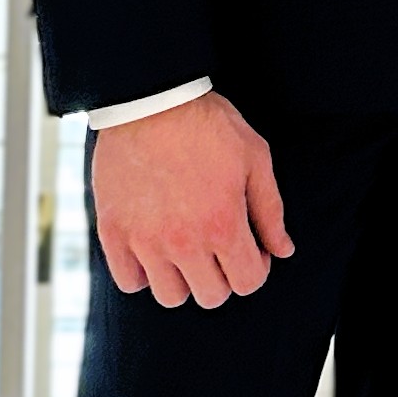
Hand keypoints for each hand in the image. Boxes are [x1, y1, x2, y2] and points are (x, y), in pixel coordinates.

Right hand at [91, 90, 294, 309]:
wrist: (152, 100)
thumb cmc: (209, 125)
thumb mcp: (255, 158)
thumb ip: (270, 210)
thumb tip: (283, 251)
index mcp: (223, 224)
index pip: (248, 283)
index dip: (257, 268)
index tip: (251, 247)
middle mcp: (183, 242)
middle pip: (211, 296)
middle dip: (224, 275)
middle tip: (220, 245)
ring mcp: (144, 241)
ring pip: (170, 296)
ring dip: (184, 279)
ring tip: (186, 247)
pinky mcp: (113, 233)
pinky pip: (129, 281)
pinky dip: (143, 273)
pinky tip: (154, 247)